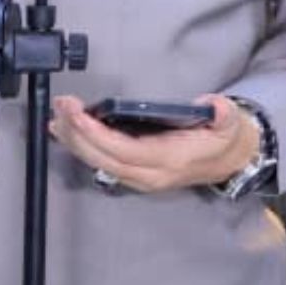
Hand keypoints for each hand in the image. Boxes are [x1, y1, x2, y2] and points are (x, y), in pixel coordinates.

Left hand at [47, 95, 258, 194]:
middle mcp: (150, 174)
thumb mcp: (230, 123)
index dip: (98, 135)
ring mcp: (141, 177)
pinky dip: (82, 147)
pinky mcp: (135, 173)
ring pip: (99, 162)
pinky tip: (67, 131)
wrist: (230, 161)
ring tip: (56, 117)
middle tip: (60, 107)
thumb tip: (213, 107)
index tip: (77, 115)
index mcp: (170, 161)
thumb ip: (223, 114)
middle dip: (77, 134)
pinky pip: (103, 162)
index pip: (125, 151)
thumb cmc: (224, 139)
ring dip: (74, 141)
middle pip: (104, 158)